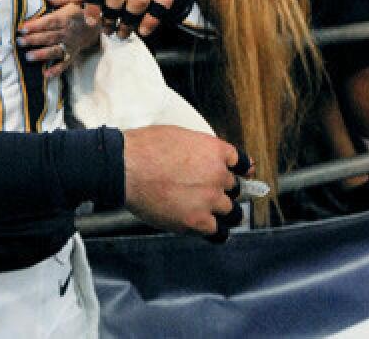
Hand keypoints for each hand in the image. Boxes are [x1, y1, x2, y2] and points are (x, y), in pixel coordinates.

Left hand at [17, 0, 99, 77]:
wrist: (100, 23)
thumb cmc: (82, 9)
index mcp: (67, 18)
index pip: (50, 22)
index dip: (36, 25)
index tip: (23, 27)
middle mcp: (68, 33)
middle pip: (49, 37)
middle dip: (34, 40)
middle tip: (20, 42)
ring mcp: (71, 45)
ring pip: (55, 50)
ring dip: (42, 54)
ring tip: (28, 57)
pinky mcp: (73, 53)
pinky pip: (65, 63)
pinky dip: (57, 70)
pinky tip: (46, 74)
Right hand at [123, 125, 243, 238]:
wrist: (126, 167)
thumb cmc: (143, 148)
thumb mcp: (177, 136)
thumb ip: (196, 149)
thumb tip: (197, 157)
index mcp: (214, 150)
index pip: (242, 163)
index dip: (240, 171)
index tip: (241, 175)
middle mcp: (218, 175)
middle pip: (235, 188)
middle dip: (224, 191)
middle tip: (210, 194)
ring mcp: (210, 199)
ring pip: (232, 212)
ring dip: (224, 213)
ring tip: (213, 215)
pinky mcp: (198, 220)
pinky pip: (219, 232)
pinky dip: (216, 232)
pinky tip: (211, 231)